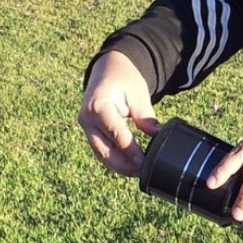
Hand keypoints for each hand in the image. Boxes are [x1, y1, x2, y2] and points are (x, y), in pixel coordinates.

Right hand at [78, 50, 159, 176]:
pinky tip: (129, 166)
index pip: (116, 134)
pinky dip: (114, 159)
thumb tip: (157, 134)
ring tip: (139, 173)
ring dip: (119, 166)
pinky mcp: (90, 131)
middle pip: (104, 150)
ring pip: (101, 153)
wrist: (107, 69)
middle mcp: (87, 119)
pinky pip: (101, 149)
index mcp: (98, 106)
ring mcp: (86, 126)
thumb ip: (145, 115)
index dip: (130, 151)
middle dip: (124, 165)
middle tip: (143, 173)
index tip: (144, 163)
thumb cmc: (124, 78)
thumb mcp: (137, 92)